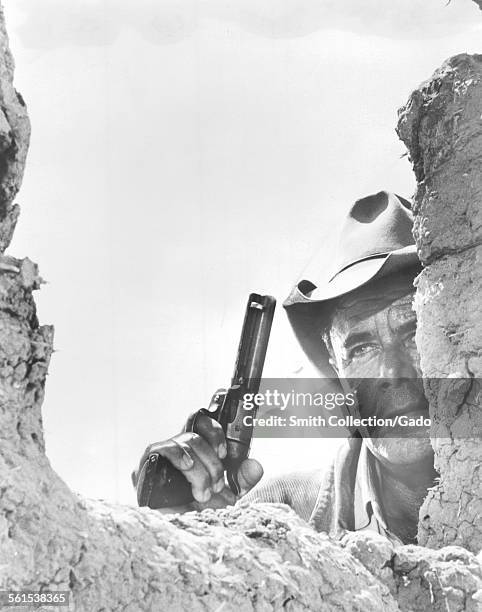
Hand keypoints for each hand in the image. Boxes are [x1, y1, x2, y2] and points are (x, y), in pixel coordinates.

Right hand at [137, 413, 262, 509]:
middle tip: (217, 485)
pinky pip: (157, 450)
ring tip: (202, 492)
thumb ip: (243, 479)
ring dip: (198, 469)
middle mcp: (175, 449)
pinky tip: (186, 466)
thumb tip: (255, 465)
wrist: (179, 537)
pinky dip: (177, 455)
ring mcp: (158, 457)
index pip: (200, 422)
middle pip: (194, 435)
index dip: (214, 431)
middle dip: (211, 461)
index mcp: (193, 449)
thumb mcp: (229, 495)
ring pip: (181, 443)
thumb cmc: (200, 513)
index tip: (224, 453)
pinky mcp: (143, 468)